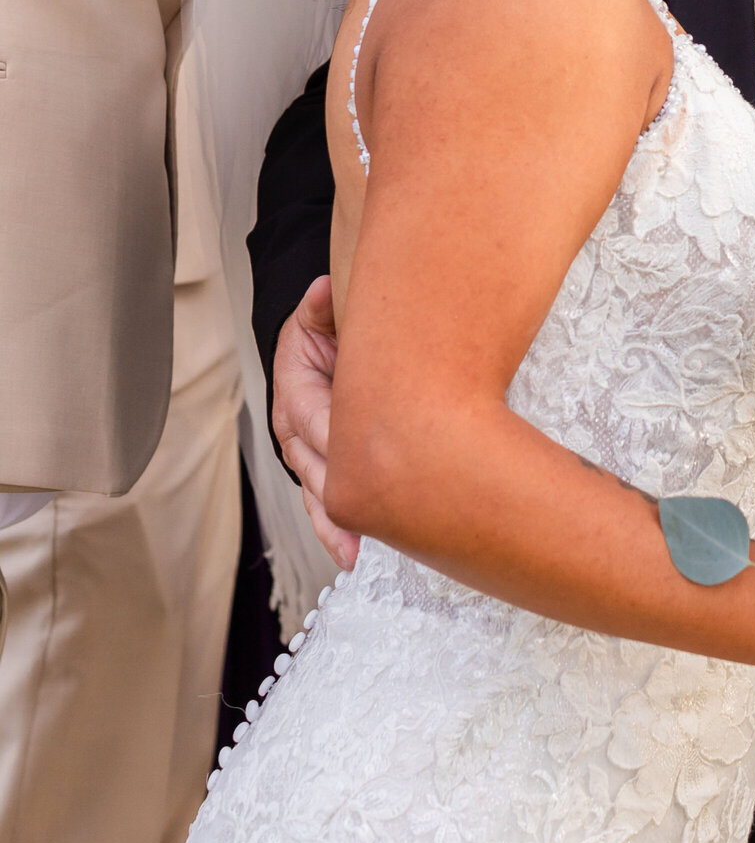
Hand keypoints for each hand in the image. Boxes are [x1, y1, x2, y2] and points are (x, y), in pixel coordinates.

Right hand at [271, 276, 357, 569]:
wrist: (321, 345)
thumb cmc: (327, 331)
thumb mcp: (323, 313)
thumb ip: (325, 306)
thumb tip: (325, 290)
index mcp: (295, 391)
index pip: (316, 419)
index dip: (340, 439)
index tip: (368, 454)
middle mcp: (295, 429)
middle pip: (316, 466)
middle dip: (341, 492)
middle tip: (370, 516)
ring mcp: (307, 453)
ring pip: (317, 493)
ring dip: (334, 522)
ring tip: (351, 552)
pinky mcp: (322, 470)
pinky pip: (326, 502)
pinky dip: (336, 527)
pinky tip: (351, 552)